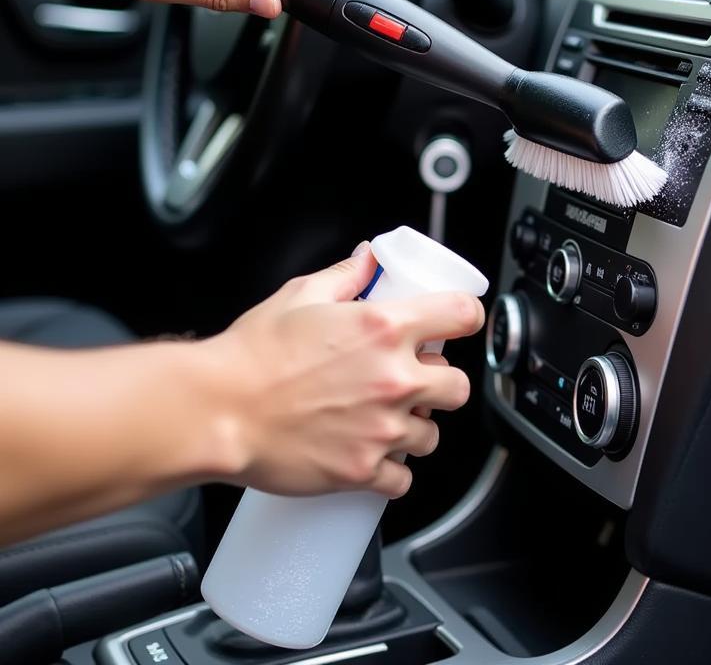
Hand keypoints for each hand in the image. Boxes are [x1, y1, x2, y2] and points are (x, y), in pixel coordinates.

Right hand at [204, 243, 484, 498]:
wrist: (216, 411)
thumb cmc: (252, 355)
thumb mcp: (302, 295)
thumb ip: (347, 274)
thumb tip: (369, 258)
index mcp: (385, 328)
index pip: (462, 316)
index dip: (465, 317)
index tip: (459, 324)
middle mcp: (394, 379)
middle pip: (458, 386)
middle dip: (441, 382)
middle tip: (415, 380)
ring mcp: (382, 428)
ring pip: (432, 435)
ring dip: (415, 427)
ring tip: (384, 418)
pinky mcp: (362, 470)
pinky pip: (401, 480)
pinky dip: (391, 471)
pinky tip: (370, 453)